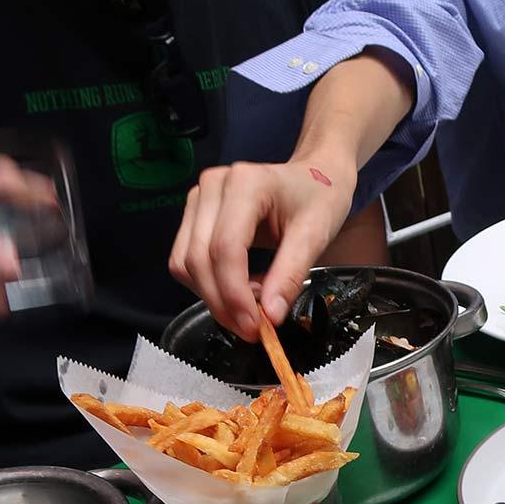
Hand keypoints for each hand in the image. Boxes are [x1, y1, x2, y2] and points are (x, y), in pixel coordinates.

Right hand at [168, 158, 354, 339]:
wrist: (315, 174)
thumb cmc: (320, 198)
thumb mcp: (315, 236)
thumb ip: (289, 275)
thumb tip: (270, 316)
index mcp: (245, 184)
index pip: (225, 248)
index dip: (234, 293)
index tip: (254, 326)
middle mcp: (213, 186)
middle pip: (198, 258)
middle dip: (222, 302)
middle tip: (252, 329)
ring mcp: (199, 198)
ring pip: (185, 262)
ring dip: (212, 296)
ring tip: (252, 305)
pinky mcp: (195, 213)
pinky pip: (187, 259)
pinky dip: (209, 284)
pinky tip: (241, 288)